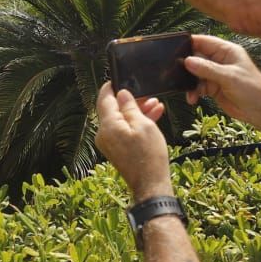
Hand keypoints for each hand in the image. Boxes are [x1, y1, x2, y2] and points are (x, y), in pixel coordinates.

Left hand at [95, 82, 172, 200]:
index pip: (104, 98)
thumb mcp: (143, 125)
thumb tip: (121, 93)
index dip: (112, 86)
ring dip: (137, 111)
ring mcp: (110, 143)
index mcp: (107, 125)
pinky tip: (153, 116)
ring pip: (121, 120)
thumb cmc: (149, 155)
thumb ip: (130, 107)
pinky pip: (124, 131)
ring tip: (156, 104)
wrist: (151, 184)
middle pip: (113, 109)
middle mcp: (104, 134)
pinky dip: (136, 124)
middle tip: (147, 94)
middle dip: (131, 100)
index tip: (120, 77)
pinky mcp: (117, 150)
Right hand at [183, 34, 260, 125]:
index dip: (189, 44)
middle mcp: (220, 60)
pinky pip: (198, 86)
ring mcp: (216, 74)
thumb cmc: (252, 89)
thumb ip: (207, 68)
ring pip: (195, 73)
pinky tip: (193, 98)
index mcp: (226, 51)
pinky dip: (194, 91)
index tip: (174, 49)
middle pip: (197, 58)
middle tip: (175, 74)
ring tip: (188, 91)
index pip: (204, 42)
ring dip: (189, 82)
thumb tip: (187, 61)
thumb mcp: (229, 77)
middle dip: (186, 66)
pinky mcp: (213, 87)